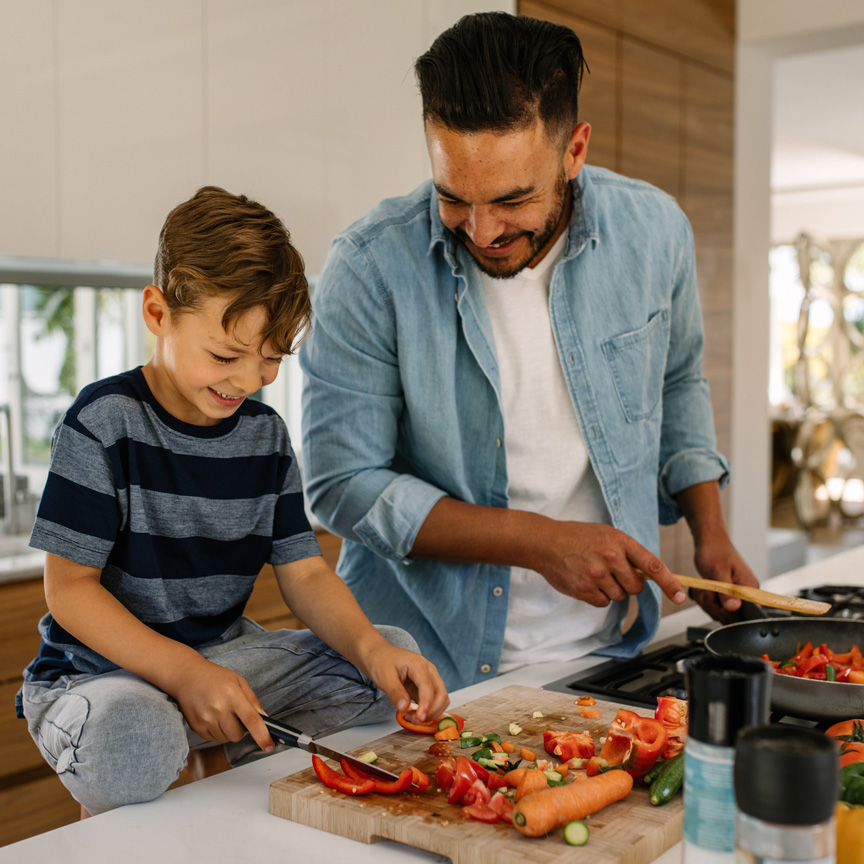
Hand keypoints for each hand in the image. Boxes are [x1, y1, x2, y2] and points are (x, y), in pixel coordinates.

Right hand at [166, 655, 273, 752]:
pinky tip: (212, 716)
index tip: (269, 746)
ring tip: (222, 712)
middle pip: (238, 735)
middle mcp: (219, 708)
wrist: (187, 676)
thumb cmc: (215, 677)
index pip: (251, 720)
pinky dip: (217, 731)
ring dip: (228, 730)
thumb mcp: (238, 681)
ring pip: (226, 739)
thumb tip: (264, 718)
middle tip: (236, 715)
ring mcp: (206, 719)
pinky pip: (213, 739)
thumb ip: (252, 700)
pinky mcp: (196, 727)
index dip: (262, 735)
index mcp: (233, 695)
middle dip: (241, 729)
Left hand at [360, 642, 448, 724]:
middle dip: (431, 710)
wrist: (380, 655)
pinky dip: (429, 710)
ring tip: (411, 717)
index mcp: (418, 664)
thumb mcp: (384, 677)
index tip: (419, 718)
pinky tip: (414, 714)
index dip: (426, 704)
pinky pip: (435, 700)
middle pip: (441, 693)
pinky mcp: (427, 686)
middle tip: (413, 720)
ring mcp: (429, 677)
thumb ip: (395, 692)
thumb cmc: (382, 662)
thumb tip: (404, 708)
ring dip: (431, 712)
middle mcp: (428, 670)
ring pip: (441, 698)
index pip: (428, 686)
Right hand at [537, 521, 686, 607]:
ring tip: (593, 573)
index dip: (670, 583)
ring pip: (619, 596)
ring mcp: (597, 575)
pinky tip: (585, 581)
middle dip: (628, 584)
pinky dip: (596, 596)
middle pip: (636, 587)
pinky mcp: (585, 589)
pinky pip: (603, 602)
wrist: (545, 542)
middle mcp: (611, 557)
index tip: (680, 596)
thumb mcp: (606, 534)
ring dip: (610, 589)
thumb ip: (627, 552)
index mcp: (620, 541)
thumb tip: (648, 574)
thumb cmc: (577, 537)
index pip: (653, 565)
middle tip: (611, 572)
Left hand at [690, 535, 758, 623]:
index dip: (728, 613)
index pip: (747, 615)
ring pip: (720, 613)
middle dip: (713, 606)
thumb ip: (726, 592)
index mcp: (750, 589)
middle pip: (731, 617)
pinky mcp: (728, 596)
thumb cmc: (715, 551)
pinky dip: (707, 600)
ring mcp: (737, 596)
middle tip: (707, 590)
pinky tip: (704, 589)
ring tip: (705, 586)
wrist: (709, 541)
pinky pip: (716, 607)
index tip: (717, 601)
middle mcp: (747, 595)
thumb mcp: (718, 572)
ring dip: (707, 602)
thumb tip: (734, 608)